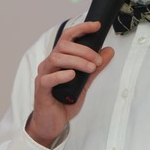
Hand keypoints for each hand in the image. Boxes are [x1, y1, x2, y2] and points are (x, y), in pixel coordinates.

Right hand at [26, 21, 113, 146]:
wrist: (52, 123)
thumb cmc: (64, 101)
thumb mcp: (85, 83)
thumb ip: (95, 68)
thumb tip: (108, 51)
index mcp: (59, 59)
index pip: (67, 37)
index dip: (81, 29)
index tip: (96, 26)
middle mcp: (49, 64)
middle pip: (63, 46)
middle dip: (84, 50)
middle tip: (98, 61)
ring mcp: (44, 76)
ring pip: (56, 58)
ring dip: (77, 61)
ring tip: (91, 69)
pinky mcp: (41, 90)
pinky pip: (48, 79)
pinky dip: (61, 75)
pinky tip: (72, 75)